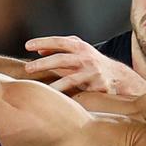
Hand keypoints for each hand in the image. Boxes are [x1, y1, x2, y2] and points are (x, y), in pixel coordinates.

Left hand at [24, 36, 145, 95]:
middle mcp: (86, 58)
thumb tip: (38, 50)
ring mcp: (92, 73)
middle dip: (43, 64)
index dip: (43, 42)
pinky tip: (58, 103)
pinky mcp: (98, 87)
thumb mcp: (80, 50)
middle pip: (61, 59)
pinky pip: (80, 94)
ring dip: (55, 86)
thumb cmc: (92, 62)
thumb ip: (61, 48)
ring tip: (42, 90)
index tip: (27, 46)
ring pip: (70, 80)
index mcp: (80, 47)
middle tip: (28, 68)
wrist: (118, 76)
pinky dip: (68, 99)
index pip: (59, 42)